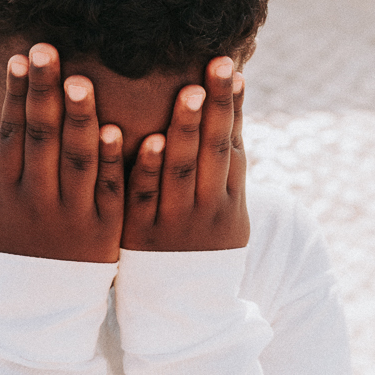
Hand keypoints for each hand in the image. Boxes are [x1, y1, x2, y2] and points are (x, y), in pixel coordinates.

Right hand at [0, 44, 124, 261]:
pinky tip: (115, 128)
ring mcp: (72, 216)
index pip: (12, 135)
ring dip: (80, 116)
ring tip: (80, 79)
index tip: (22, 58)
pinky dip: (113, 160)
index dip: (17, 96)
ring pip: (78, 159)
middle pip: (42, 138)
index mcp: (7, 195)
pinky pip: (110, 190)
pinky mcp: (105, 230)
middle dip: (43, 91)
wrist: (39, 316)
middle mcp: (37, 202)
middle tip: (47, 49)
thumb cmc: (10, 257)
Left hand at [121, 58, 247, 251]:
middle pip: (213, 150)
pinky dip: (147, 168)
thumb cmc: (200, 245)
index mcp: (229, 197)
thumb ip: (221, 164)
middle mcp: (208, 207)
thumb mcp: (223, 209)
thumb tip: (226, 104)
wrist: (181, 311)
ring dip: (185, 128)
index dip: (232, 107)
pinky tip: (148, 139)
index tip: (232, 69)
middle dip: (216, 105)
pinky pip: (143, 197)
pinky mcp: (142, 236)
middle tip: (218, 64)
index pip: (233, 143)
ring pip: (182, 169)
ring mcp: (176, 222)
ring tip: (188, 91)